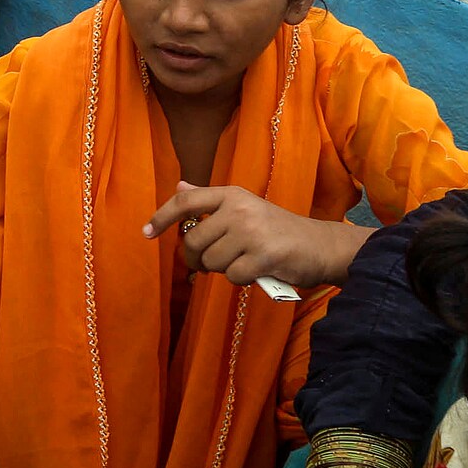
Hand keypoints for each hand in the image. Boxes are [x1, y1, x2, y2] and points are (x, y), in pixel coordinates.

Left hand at [143, 182, 369, 289]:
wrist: (321, 245)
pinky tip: (257, 271)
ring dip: (223, 270)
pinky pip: (233, 277)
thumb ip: (211, 201)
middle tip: (211, 263)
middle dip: (197, 259)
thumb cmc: (277, 229)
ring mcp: (251, 232)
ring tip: (243, 262)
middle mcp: (239, 209)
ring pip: (212, 262)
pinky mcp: (264, 257)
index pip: (186, 202)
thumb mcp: (245, 207)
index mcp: (232, 194)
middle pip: (193, 241)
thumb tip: (179, 187)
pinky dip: (241, 280)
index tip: (146, 233)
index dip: (162, 217)